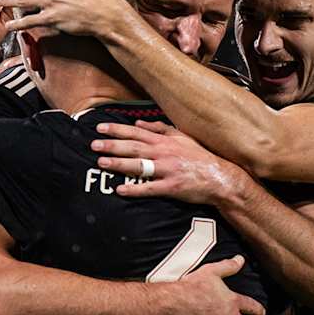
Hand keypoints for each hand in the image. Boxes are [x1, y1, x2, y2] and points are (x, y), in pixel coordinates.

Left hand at [91, 120, 248, 205]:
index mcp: (165, 141)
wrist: (220, 177)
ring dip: (119, 164)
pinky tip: (120, 189)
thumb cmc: (200, 157)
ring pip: (139, 166)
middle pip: (134, 147)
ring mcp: (168, 170)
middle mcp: (164, 153)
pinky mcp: (172, 187)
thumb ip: (161, 129)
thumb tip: (139, 124)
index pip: (136, 133)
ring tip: (102, 163)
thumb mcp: (182, 137)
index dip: (117, 130)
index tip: (100, 128)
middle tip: (93, 145)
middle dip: (112, 145)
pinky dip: (135, 189)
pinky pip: (150, 188)